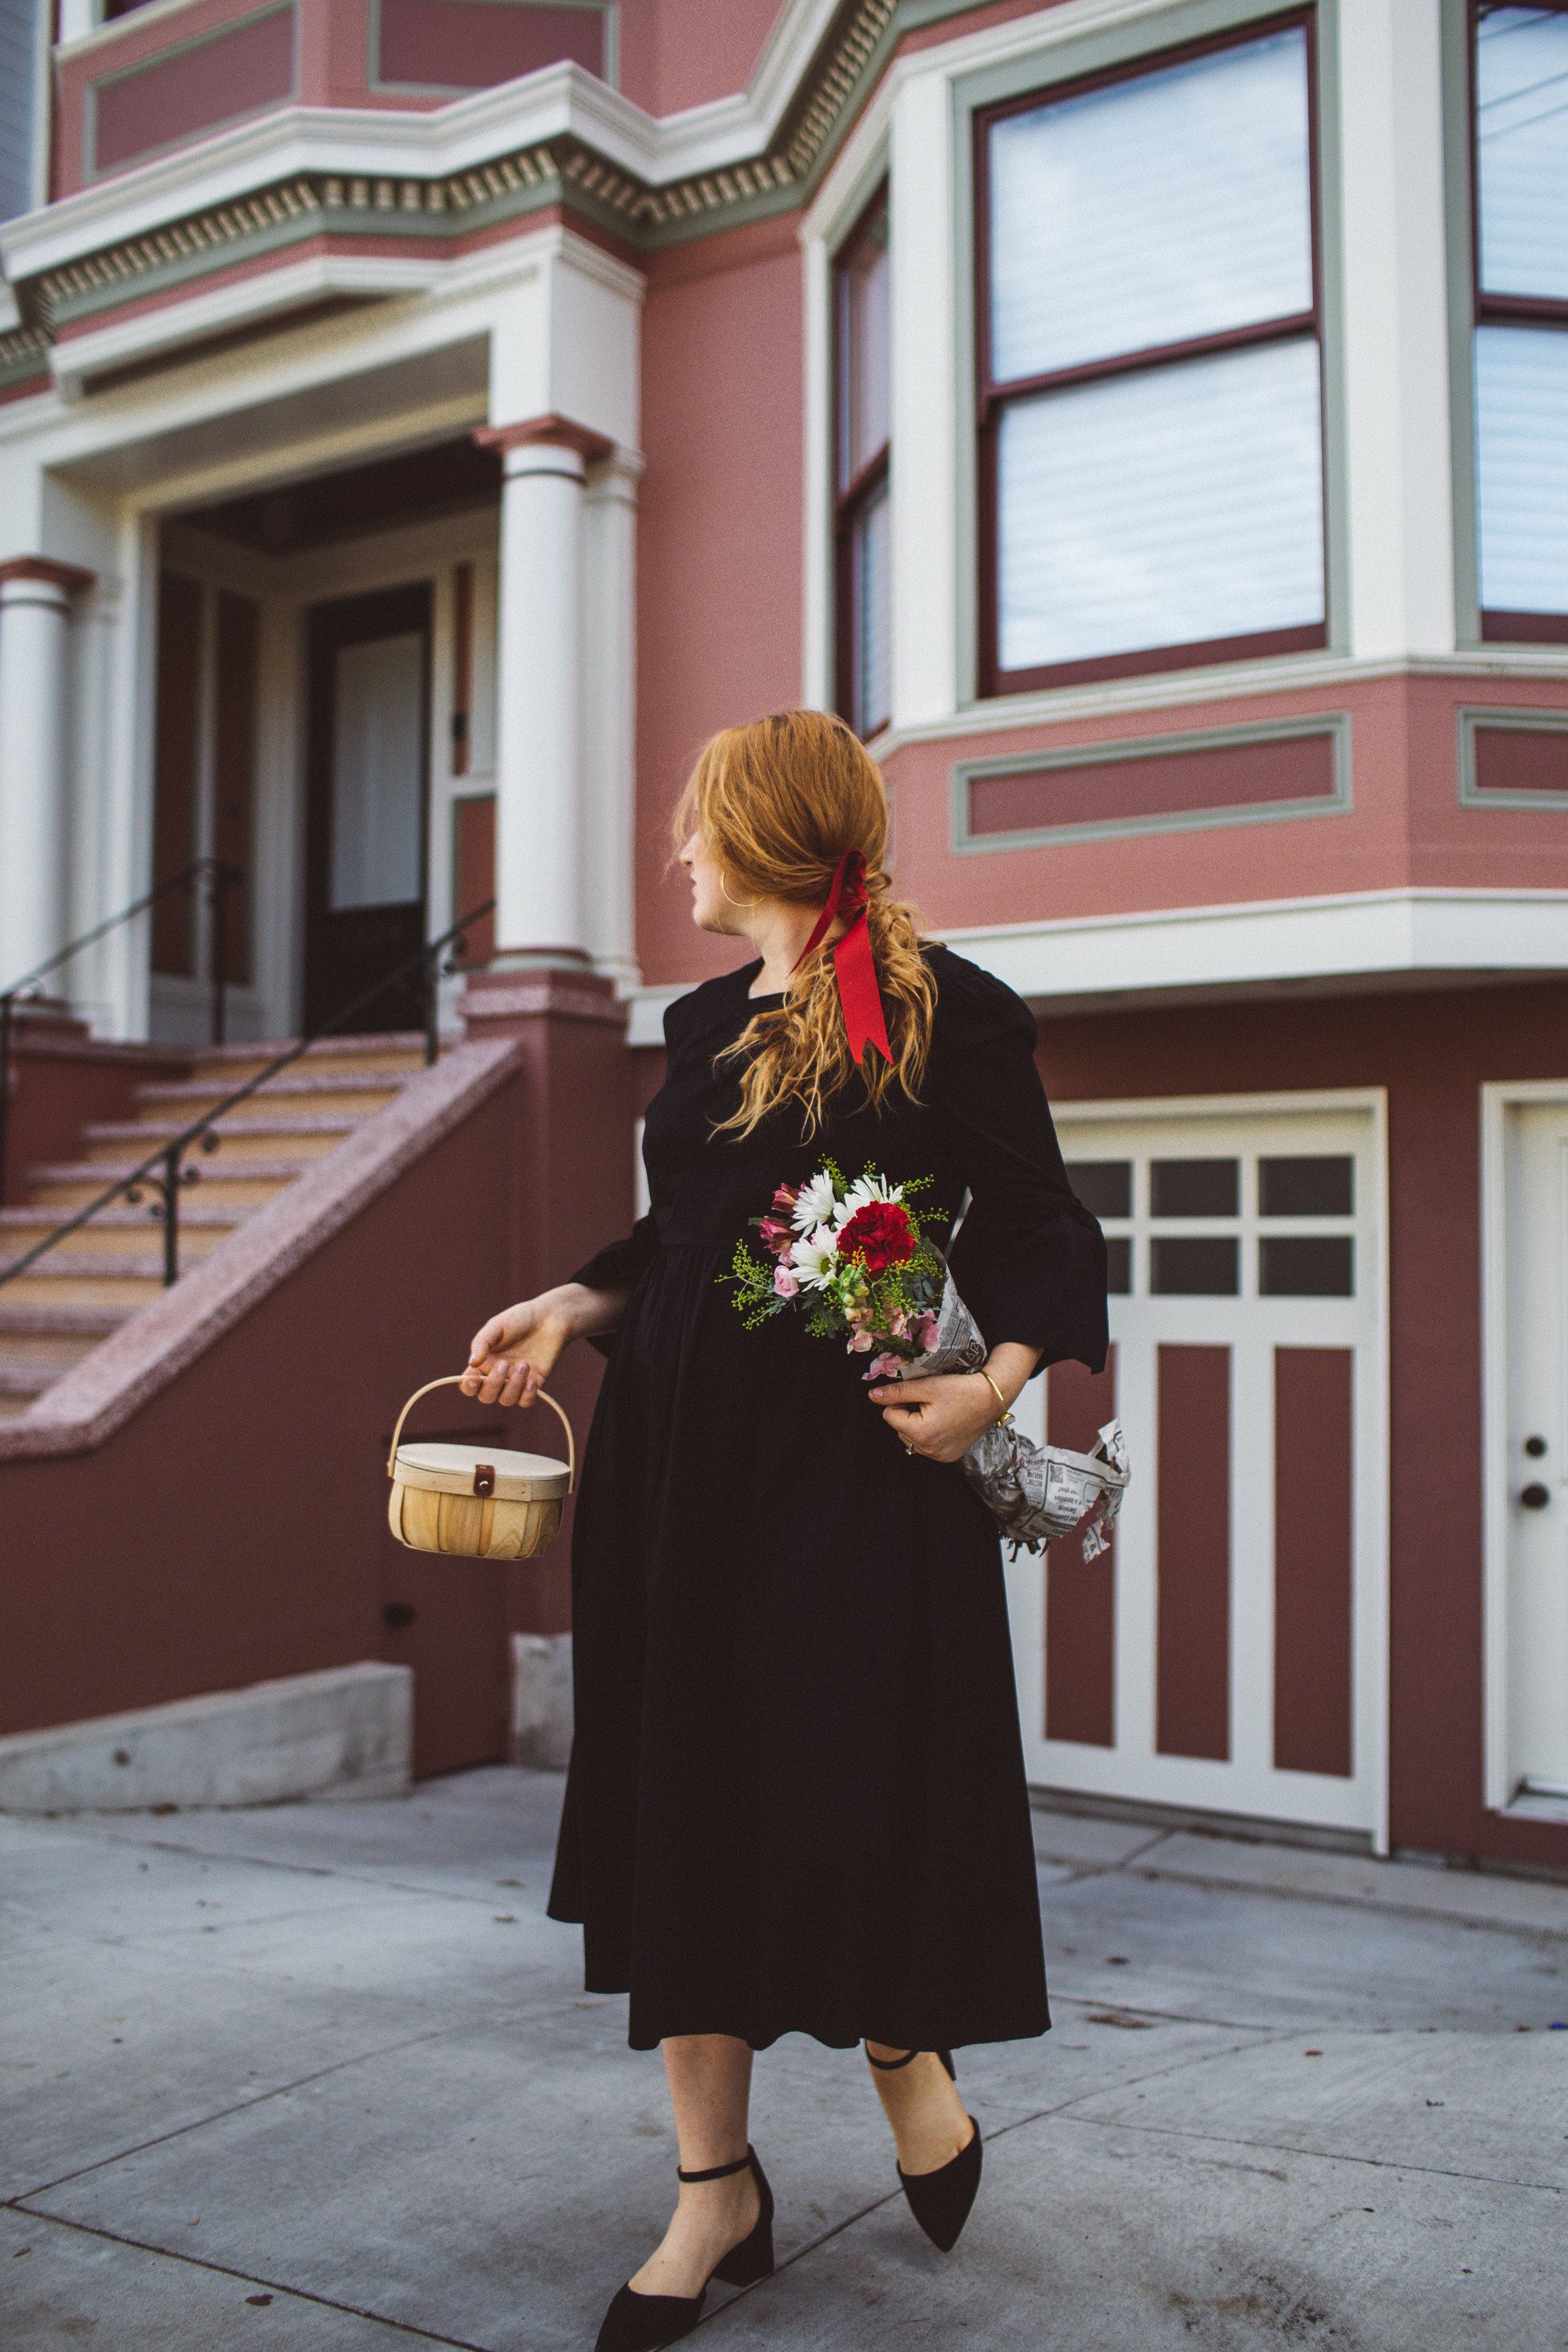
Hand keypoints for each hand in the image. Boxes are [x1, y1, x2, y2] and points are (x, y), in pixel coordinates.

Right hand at [459, 1283, 623, 1408]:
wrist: (549, 1317)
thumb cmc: (520, 1319)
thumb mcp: (497, 1326)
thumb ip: (482, 1343)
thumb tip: (471, 1363)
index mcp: (484, 1363)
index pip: (469, 1384)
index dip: (468, 1386)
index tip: (474, 1378)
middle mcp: (498, 1375)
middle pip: (487, 1396)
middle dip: (493, 1384)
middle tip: (504, 1364)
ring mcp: (516, 1381)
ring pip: (507, 1400)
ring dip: (513, 1386)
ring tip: (524, 1365)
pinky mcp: (535, 1383)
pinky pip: (527, 1401)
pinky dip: (527, 1395)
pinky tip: (532, 1380)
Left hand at [868, 1369, 1006, 1463]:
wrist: (992, 1399)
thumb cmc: (961, 1390)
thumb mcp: (926, 1386)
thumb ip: (897, 1392)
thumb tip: (872, 1396)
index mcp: (921, 1433)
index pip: (889, 1415)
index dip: (901, 1401)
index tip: (921, 1395)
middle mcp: (929, 1451)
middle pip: (898, 1428)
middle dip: (908, 1414)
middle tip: (931, 1403)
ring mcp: (939, 1456)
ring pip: (910, 1438)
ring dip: (917, 1425)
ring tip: (938, 1412)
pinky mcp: (947, 1457)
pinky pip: (925, 1446)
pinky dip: (929, 1434)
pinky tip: (944, 1422)